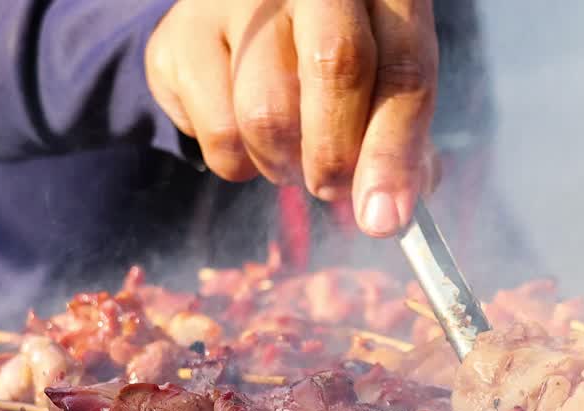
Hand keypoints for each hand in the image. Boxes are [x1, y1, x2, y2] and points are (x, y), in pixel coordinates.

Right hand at [145, 0, 438, 236]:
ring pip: (267, 113)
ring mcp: (237, 0)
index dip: (396, 152)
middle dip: (338, 155)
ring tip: (291, 156)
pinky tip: (246, 136)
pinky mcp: (180, 37)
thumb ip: (401, 139)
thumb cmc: (333, 55)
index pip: (404, 68)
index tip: (385, 217)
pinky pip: (217, 132)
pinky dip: (238, 161)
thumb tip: (390, 212)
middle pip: (336, 66)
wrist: (243, 13)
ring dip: (284, 164)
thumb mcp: (381, 80)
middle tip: (332, 189)